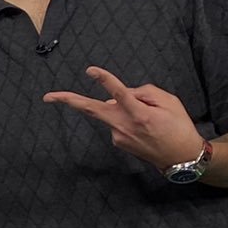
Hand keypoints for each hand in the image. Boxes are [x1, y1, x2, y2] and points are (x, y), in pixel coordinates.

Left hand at [44, 66, 205, 169]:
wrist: (180, 157)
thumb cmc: (178, 125)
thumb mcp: (169, 101)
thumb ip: (144, 92)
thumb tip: (122, 94)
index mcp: (139, 114)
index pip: (119, 93)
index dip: (105, 80)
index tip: (91, 71)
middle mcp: (124, 126)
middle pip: (91, 109)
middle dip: (68, 101)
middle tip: (47, 97)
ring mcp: (118, 136)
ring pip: (111, 111)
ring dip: (121, 106)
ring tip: (152, 117)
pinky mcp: (118, 141)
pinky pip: (118, 121)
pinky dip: (126, 116)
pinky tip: (144, 126)